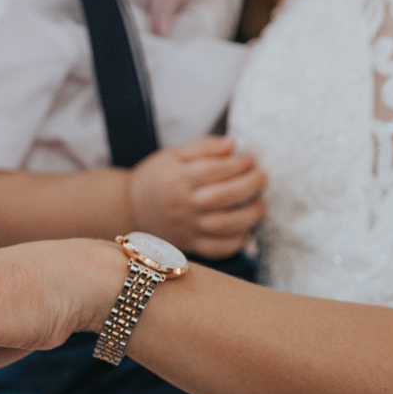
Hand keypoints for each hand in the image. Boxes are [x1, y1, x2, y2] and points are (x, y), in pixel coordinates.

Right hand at [128, 136, 265, 257]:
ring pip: (224, 225)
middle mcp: (183, 204)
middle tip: (263, 177)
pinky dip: (236, 242)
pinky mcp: (189, 245)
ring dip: (249, 215)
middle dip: (250, 185)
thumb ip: (203, 147)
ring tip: (260, 204)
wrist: (129, 207)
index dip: (240, 163)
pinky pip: (217, 249)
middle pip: (223, 197)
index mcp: (178, 179)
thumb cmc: (156, 177)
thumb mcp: (173, 155)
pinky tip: (245, 229)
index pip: (215, 170)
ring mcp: (187, 227)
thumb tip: (232, 144)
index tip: (252, 159)